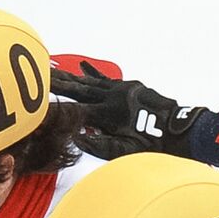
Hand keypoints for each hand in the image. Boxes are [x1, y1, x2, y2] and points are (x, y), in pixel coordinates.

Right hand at [51, 62, 201, 159]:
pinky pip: (106, 79)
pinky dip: (93, 73)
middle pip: (79, 89)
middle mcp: (112, 97)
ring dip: (71, 77)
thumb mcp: (124, 151)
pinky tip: (83, 66)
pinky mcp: (129, 86)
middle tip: (40, 75)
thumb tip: (75, 138)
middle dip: (59, 83)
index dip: (58, 105)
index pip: (76, 108)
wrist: (178, 130)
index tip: (40, 100)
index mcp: (108, 114)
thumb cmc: (152, 145)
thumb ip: (99, 145)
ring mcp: (121, 89)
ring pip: (90, 82)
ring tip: (54, 71)